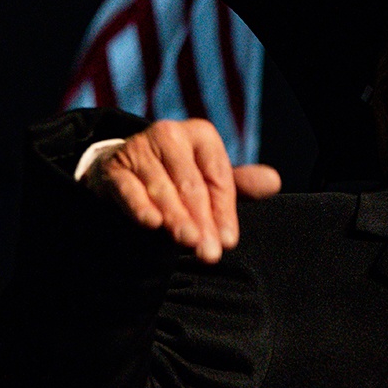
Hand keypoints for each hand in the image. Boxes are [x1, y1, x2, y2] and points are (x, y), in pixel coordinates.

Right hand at [82, 119, 280, 262]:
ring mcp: (139, 149)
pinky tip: (151, 224)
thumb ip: (240, 184)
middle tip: (210, 253)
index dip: (224, 210)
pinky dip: (139, 206)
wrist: (122, 171)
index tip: (229, 240)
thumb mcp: (209, 178)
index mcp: (200, 134)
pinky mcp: (114, 169)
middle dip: (202, 221)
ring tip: (188, 243)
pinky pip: (128, 190)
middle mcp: (169, 134)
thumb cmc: (176, 177)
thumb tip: (274, 182)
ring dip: (177, 218)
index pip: (217, 176)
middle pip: (191, 185)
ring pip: (162, 189)